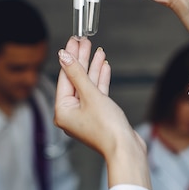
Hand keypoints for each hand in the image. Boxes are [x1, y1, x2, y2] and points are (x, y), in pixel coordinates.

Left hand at [54, 37, 150, 188]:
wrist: (126, 148)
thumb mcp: (90, 95)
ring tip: (97, 50)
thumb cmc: (107, 128)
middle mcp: (71, 113)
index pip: (65, 77)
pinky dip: (101, 80)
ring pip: (88, 85)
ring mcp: (86, 114)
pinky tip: (104, 66)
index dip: (70, 57)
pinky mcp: (99, 115)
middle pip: (76, 79)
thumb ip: (77, 73)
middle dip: (81, 59)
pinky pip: (97, 93)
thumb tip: (64, 56)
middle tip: (84, 41)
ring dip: (93, 67)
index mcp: (62, 111)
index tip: (73, 41)